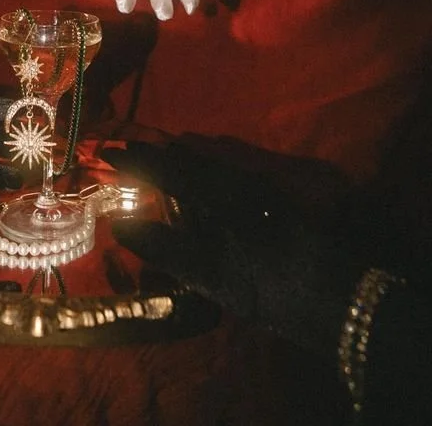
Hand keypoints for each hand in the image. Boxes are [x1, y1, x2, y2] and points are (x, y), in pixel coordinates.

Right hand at [102, 137, 359, 354]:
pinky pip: (228, 170)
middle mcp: (235, 179)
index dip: (136, 161)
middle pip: (188, 158)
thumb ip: (163, 246)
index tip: (109, 151)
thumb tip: (120, 224)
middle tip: (129, 148)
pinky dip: (206, 167)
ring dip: (182, 157)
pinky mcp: (272, 198)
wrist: (333, 295)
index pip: (166, 169)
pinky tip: (206, 176)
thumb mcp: (208, 273)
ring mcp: (257, 187)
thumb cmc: (265, 284)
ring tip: (161, 155)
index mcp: (216, 192)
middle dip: (157, 153)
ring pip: (211, 161)